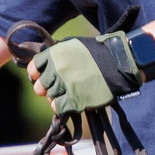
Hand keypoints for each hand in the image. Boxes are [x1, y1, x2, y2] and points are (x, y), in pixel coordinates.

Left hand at [26, 32, 146, 115]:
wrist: (120, 64)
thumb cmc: (100, 53)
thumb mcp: (75, 46)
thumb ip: (59, 54)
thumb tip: (46, 64)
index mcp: (57, 54)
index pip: (34, 67)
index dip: (36, 74)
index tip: (41, 76)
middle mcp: (58, 70)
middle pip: (40, 86)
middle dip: (46, 88)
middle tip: (55, 88)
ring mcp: (66, 86)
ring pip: (49, 98)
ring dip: (55, 97)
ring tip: (66, 95)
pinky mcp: (75, 100)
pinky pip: (59, 108)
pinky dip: (62, 107)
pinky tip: (69, 103)